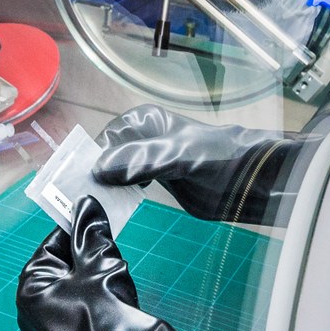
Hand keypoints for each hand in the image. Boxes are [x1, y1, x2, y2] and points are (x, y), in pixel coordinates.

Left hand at [16, 195, 249, 330]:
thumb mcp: (103, 266)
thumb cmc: (112, 318)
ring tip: (117, 298)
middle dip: (81, 268)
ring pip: (65, 315)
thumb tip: (87, 209)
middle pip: (55, 283)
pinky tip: (114, 330)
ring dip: (87, 301)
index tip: (92, 225)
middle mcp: (28, 327)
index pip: (48, 251)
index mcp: (29, 295)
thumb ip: (91, 235)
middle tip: (110, 259)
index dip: (73, 236)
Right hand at [92, 104, 301, 224]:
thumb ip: (143, 160)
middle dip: (92, 178)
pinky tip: (114, 209)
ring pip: (112, 173)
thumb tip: (101, 168)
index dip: (89, 162)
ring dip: (103, 190)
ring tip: (94, 208)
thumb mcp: (181, 156)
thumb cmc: (222, 158)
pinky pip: (126, 187)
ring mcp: (145, 159)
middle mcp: (140, 137)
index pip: (103, 140)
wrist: (250, 180)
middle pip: (103, 157)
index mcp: (143, 121)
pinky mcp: (154, 179)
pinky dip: (117, 198)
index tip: (79, 186)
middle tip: (82, 202)